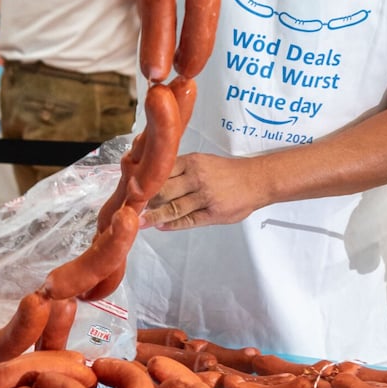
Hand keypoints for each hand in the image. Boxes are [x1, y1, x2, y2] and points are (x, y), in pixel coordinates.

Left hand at [140, 152, 261, 231]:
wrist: (256, 180)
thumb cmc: (227, 171)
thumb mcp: (203, 161)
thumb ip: (181, 168)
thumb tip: (154, 177)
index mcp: (193, 161)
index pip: (162, 170)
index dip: (145, 179)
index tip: (130, 187)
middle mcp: (197, 177)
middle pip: (164, 189)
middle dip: (145, 199)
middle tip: (130, 207)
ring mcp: (205, 196)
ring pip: (174, 207)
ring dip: (154, 215)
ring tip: (140, 222)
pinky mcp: (213, 213)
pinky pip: (188, 220)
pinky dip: (172, 224)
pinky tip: (160, 226)